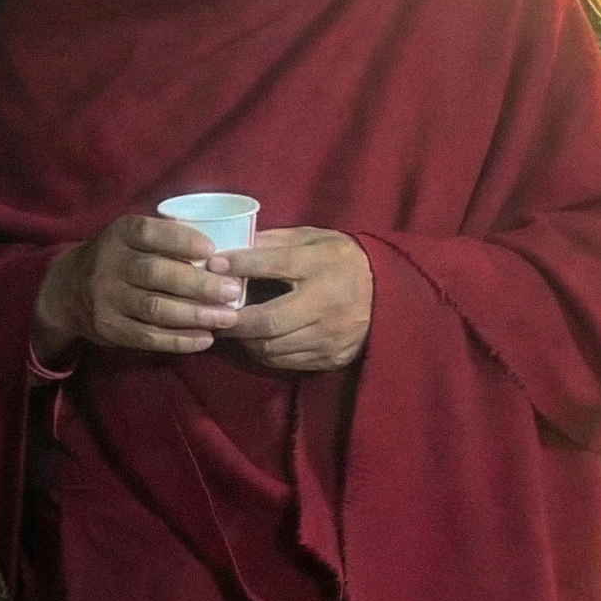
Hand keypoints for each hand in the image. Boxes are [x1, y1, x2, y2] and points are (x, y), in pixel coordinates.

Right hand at [31, 215, 244, 362]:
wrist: (67, 291)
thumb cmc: (117, 258)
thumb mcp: (130, 237)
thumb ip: (164, 237)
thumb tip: (221, 246)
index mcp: (118, 234)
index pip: (150, 234)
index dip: (181, 241)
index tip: (212, 250)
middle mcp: (108, 265)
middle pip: (157, 274)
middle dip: (199, 284)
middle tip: (232, 291)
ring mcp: (106, 299)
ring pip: (155, 309)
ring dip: (195, 315)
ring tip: (227, 318)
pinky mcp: (109, 329)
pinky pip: (148, 337)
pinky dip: (179, 340)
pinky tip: (205, 339)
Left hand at [211, 228, 372, 372]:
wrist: (391, 295)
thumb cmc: (344, 260)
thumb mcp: (315, 239)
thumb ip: (277, 241)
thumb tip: (233, 244)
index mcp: (323, 265)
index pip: (275, 264)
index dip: (241, 264)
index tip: (213, 263)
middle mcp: (326, 303)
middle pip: (268, 319)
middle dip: (232, 319)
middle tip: (209, 312)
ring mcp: (329, 336)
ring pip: (272, 347)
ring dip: (244, 339)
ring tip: (227, 327)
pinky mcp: (331, 357)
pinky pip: (285, 362)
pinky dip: (263, 352)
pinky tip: (253, 340)